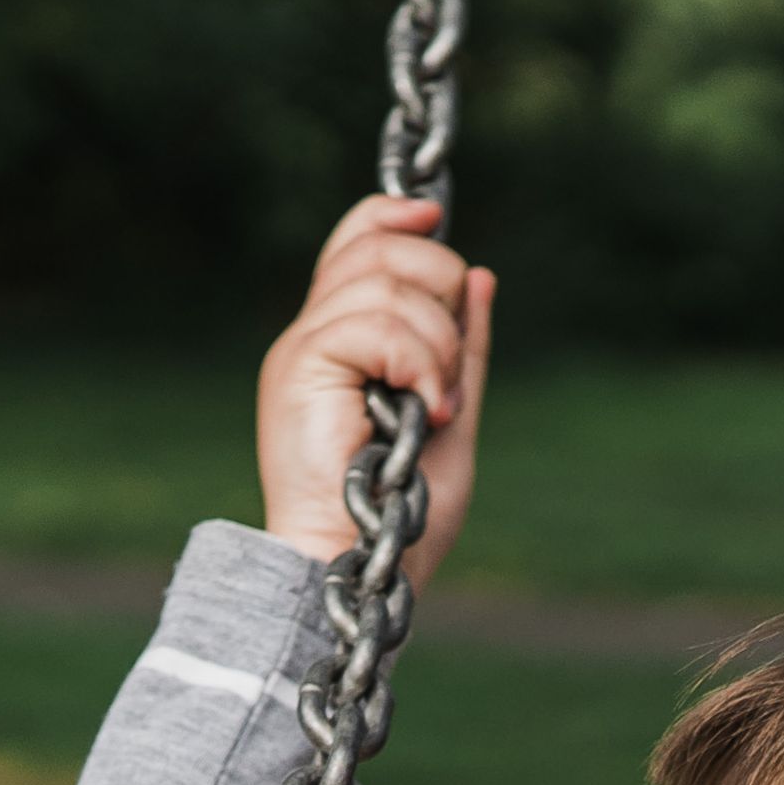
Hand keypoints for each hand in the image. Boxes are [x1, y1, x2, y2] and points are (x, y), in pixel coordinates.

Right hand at [257, 195, 495, 587]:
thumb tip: (482, 276)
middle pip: (377, 246)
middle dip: (439, 286)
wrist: (360, 568)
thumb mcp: (452, 420)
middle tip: (449, 372)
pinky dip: (418, 361)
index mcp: (343, 343)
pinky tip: (424, 412)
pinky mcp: (300, 367)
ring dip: (436, 343)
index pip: (358, 241)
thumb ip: (461, 353)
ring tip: (437, 409)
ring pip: (382, 279)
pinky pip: (372, 322)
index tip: (437, 217)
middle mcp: (315, 336)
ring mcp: (303, 350)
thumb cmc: (402, 518)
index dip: (396, 216)